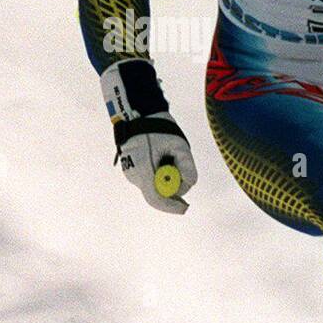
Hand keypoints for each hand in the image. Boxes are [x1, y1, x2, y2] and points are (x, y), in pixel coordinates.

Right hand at [100, 60, 195, 213]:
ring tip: (167, 155)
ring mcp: (131, 173)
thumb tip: (191, 183)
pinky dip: (160, 173)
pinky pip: (150, 179)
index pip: (156, 198)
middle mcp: (134, 175)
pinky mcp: (132, 170)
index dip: (171, 206)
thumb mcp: (179, 145)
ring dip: (167, 177)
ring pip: (154, 186)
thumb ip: (187, 165)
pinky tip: (161, 157)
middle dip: (173, 185)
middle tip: (178, 164)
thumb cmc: (159, 128)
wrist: (138, 114)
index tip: (185, 208)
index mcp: (143, 169)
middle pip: (158, 193)